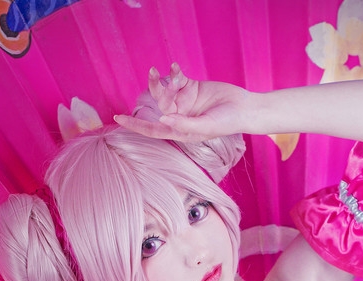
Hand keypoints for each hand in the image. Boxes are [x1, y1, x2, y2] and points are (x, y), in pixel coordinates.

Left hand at [114, 63, 250, 142]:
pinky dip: (174, 73)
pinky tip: (176, 68)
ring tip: (166, 71)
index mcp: (179, 130)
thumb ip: (184, 124)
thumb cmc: (227, 122)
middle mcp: (179, 116)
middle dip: (156, 91)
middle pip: (158, 105)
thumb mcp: (205, 127)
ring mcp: (184, 101)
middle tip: (153, 76)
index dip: (135, 125)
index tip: (118, 119)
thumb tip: (163, 120)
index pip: (152, 130)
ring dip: (162, 80)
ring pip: (165, 91)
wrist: (244, 107)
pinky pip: (176, 79)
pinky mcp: (191, 87)